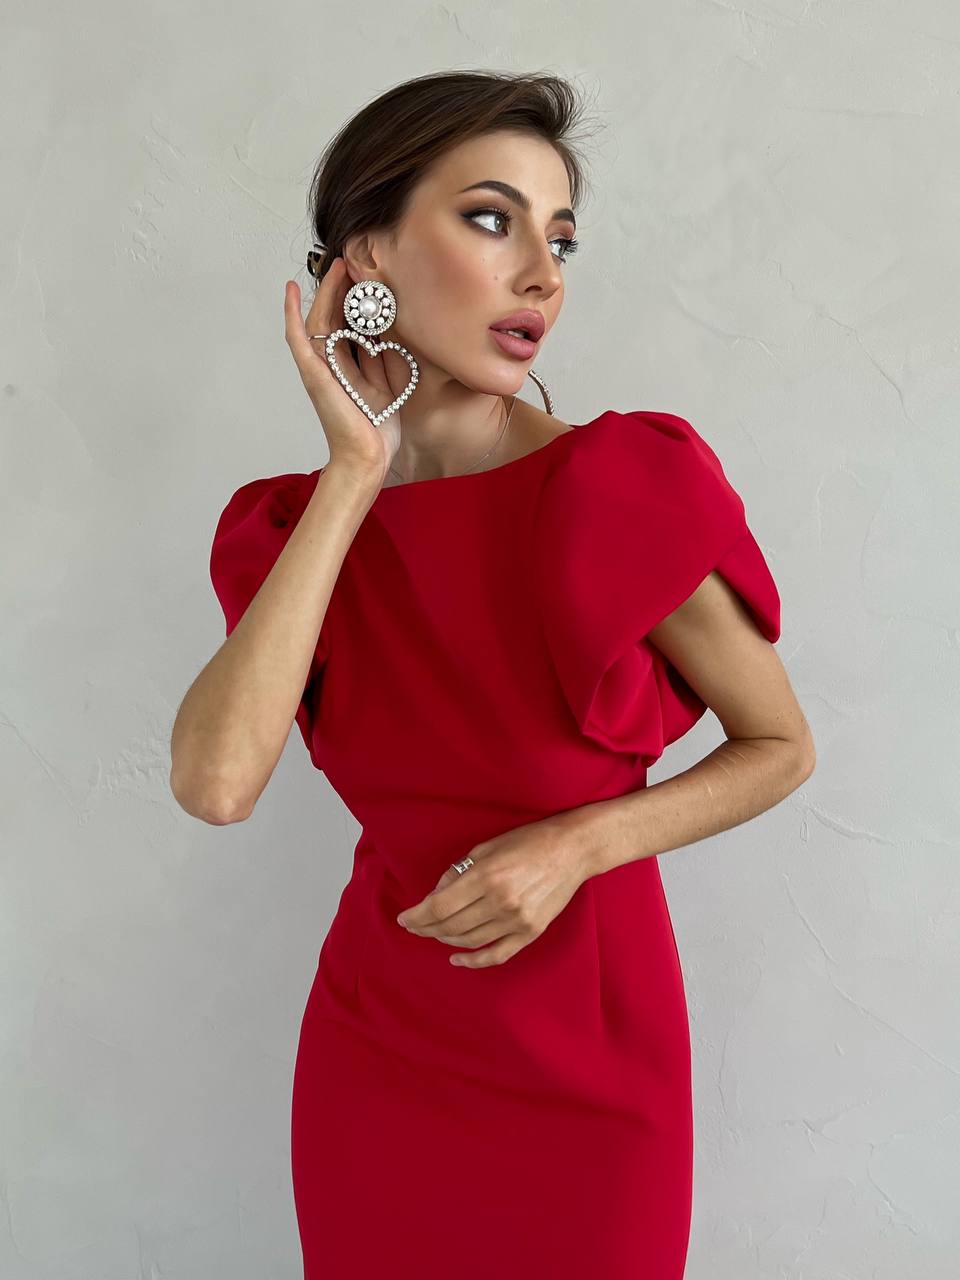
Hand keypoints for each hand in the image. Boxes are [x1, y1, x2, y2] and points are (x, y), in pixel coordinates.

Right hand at [284, 258, 409, 482]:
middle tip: (351, 258)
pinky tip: (292, 290)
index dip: (355, 296)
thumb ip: (383, 353)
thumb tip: (388, 324)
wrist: (367, 456)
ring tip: (337, 264)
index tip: (366, 272)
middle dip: (341, 286)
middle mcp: (330, 361)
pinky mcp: (313, 373)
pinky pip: (298, 338)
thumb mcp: (388, 381)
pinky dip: (292, 314)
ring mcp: (319, 366)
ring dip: (327, 290)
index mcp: (348, 362)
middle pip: (333, 314)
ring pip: (320, 319)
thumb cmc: (376, 426)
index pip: (349, 320)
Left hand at [395, 813, 594, 967]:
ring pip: (469, 941)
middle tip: (413, 926)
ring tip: (433, 934)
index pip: (439, 906)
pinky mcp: (531, 932)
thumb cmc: (528, 842)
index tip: (404, 919)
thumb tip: (434, 896)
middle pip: (450, 926)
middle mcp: (500, 901)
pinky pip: (496, 954)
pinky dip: (474, 960)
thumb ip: (458, 872)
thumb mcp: (486, 847)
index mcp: (486, 876)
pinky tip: (456, 959)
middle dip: (426, 929)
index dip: (417, 916)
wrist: (572, 850)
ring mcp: (517, 920)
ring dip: (445, 940)